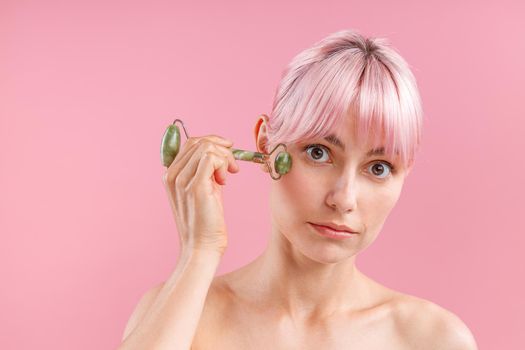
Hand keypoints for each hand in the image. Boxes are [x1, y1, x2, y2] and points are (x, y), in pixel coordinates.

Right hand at [162, 135, 239, 255]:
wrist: (201, 247)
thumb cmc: (205, 221)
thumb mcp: (203, 189)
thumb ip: (205, 171)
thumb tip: (220, 151)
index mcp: (170, 174)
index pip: (191, 142)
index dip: (213, 142)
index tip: (228, 152)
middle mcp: (172, 175)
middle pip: (199, 141)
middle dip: (222, 148)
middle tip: (233, 166)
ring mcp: (181, 180)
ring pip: (207, 147)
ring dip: (225, 157)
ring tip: (229, 174)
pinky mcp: (195, 186)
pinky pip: (212, 158)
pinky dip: (224, 163)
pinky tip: (225, 180)